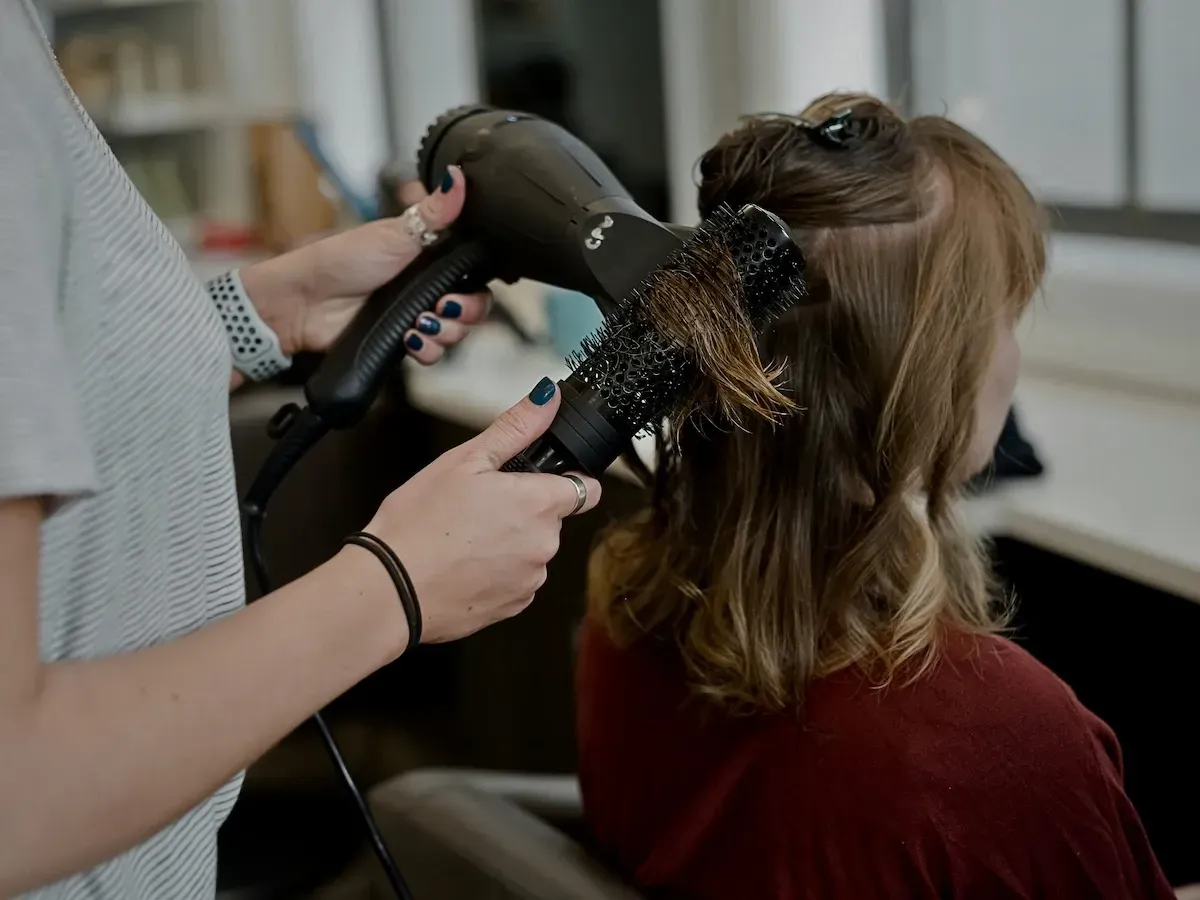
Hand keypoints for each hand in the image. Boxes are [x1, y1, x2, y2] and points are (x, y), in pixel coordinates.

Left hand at [239, 166, 489, 364]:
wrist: (305, 302)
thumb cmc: (342, 260)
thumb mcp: (395, 233)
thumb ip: (435, 211)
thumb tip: (458, 174)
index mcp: (431, 257)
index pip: (475, 274)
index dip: (479, 284)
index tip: (467, 285)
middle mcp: (428, 287)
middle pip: (474, 307)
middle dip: (466, 312)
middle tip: (443, 307)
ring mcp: (416, 315)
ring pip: (456, 333)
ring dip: (446, 333)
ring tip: (420, 325)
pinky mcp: (403, 341)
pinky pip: (432, 354)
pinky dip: (427, 350)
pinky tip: (409, 340)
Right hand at [350, 379, 601, 644]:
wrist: (390, 590)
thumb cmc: (419, 523)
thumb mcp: (464, 460)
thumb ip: (515, 428)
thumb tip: (547, 398)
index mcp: (539, 503)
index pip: (586, 488)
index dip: (564, 480)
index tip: (538, 480)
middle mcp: (545, 544)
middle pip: (552, 519)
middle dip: (524, 511)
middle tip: (478, 506)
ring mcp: (530, 579)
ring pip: (532, 551)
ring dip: (510, 543)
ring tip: (464, 537)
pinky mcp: (513, 606)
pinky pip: (516, 581)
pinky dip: (496, 573)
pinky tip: (462, 564)